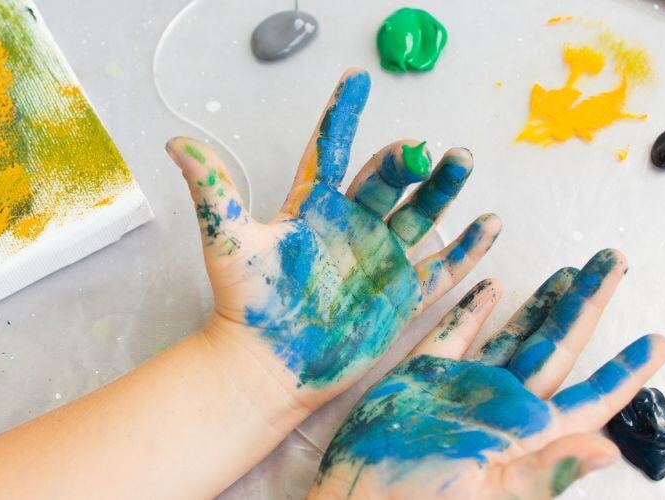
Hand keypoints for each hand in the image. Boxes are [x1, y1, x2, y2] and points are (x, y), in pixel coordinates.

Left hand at [165, 68, 500, 412]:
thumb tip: (176, 142)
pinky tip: (488, 224)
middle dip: (409, 160)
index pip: (333, 149)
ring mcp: (380, 259)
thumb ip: (212, 191)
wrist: (264, 368)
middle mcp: (352, 225)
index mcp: (314, 207)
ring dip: (443, 189)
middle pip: (388, 180)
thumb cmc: (244, 305)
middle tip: (425, 149)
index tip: (356, 79)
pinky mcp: (400, 295)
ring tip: (462, 162)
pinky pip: (441, 268)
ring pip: (420, 214)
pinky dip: (466, 248)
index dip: (344, 115)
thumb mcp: (229, 243)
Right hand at [309, 250, 664, 498]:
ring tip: (571, 269)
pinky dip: (473, 308)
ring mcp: (465, 388)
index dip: (626, 371)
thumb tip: (611, 451)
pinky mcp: (423, 376)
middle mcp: (504, 405)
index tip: (659, 341)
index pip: (591, 397)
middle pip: (559, 346)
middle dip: (587, 303)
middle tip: (615, 261)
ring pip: (515, 333)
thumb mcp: (490, 496)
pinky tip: (493, 284)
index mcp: (529, 434)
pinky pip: (454, 333)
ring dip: (542, 301)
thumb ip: (548, 470)